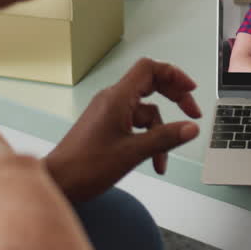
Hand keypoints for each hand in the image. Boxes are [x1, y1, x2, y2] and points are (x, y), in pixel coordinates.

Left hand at [44, 58, 201, 201]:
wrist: (58, 183)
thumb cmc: (84, 166)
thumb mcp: (132, 152)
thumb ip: (165, 138)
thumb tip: (191, 128)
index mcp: (117, 97)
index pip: (150, 68)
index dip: (173, 74)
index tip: (190, 89)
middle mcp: (113, 100)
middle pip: (151, 85)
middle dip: (174, 99)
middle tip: (192, 114)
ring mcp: (109, 113)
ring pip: (146, 112)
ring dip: (160, 132)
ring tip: (163, 159)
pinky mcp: (107, 127)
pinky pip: (136, 125)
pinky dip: (148, 140)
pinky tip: (153, 161)